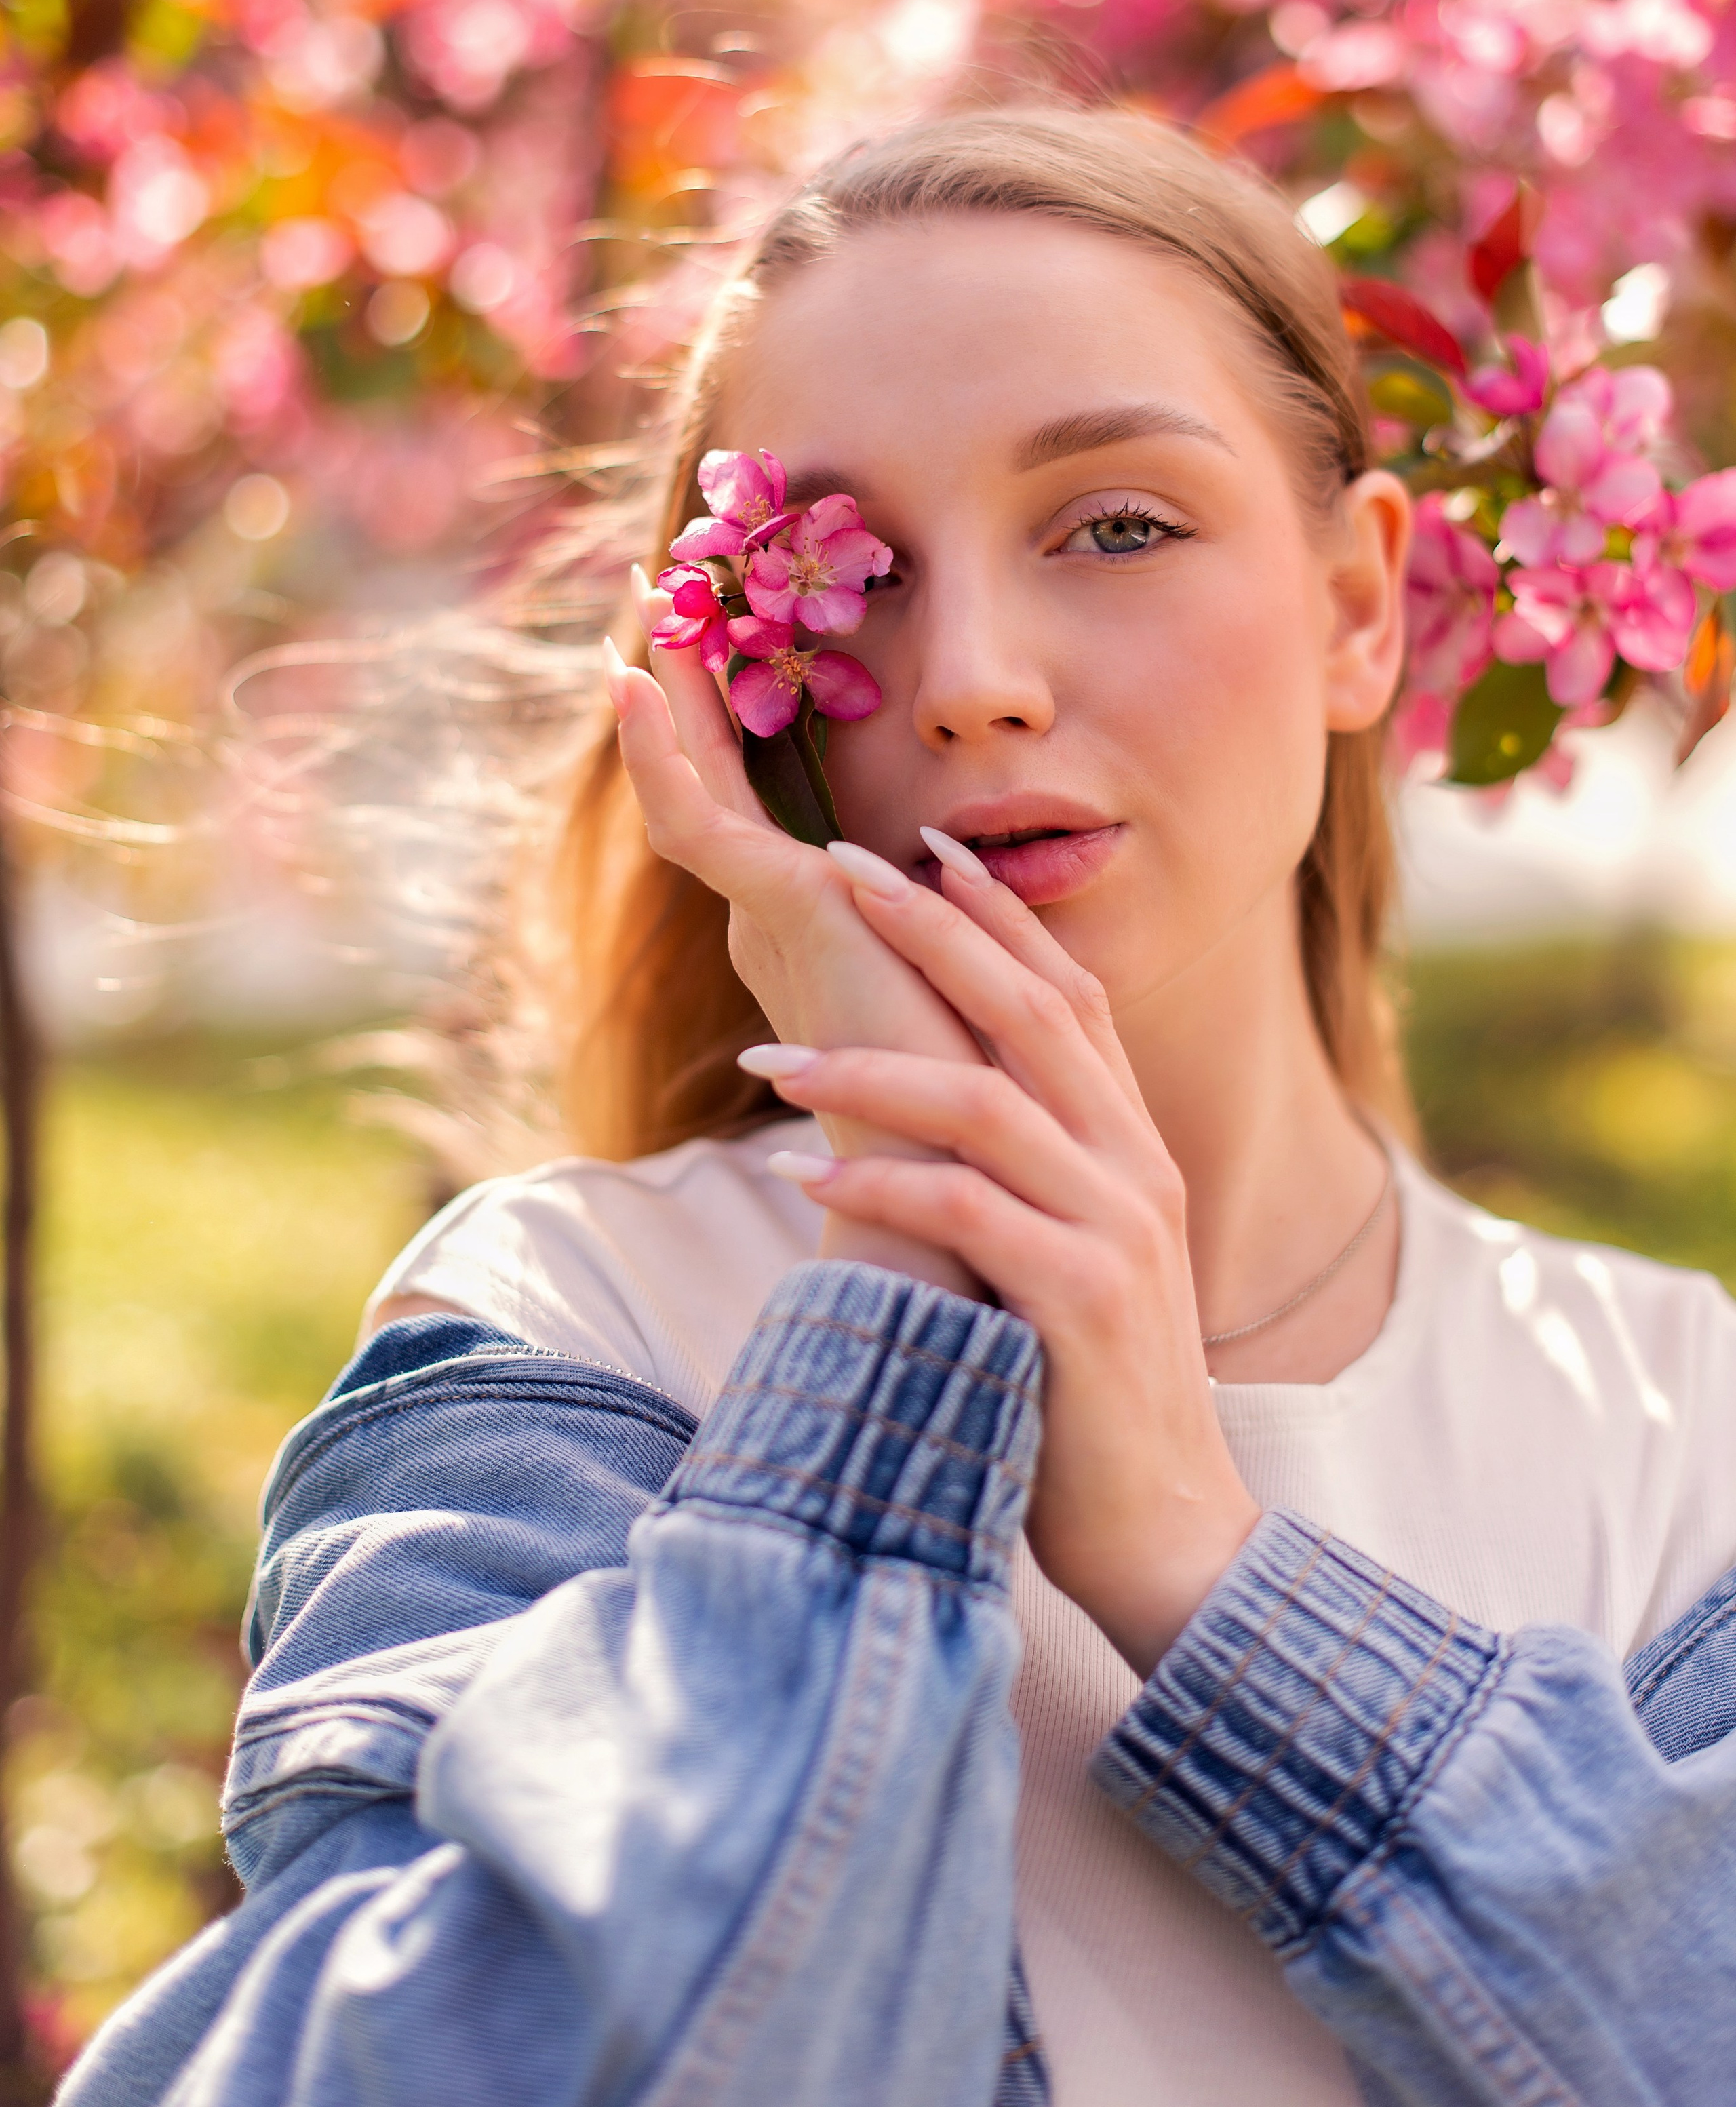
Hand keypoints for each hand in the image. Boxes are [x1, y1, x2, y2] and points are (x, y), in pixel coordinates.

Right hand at [605, 579, 987, 1294]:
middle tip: (658, 590)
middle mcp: (775, 917)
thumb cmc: (979, 1105)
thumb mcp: (968, 970)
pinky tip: (634, 683)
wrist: (965, 1185)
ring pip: (692, 783)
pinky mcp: (774, 914)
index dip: (728, 721)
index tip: (721, 636)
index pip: (754, 802)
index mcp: (813, 930)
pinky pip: (698, 818)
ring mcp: (767, 915)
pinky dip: (662, 748)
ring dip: (665, 691)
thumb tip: (943, 864)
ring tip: (645, 598)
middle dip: (684, 686)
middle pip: (710, 778)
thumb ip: (943, 919)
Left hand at [741, 840, 1260, 1675]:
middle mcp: (1135, 1165)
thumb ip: (1033, 1178)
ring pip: (986, 1102)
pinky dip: (883, 1182)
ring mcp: (1117, 1228)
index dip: (998, 915)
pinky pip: (966, 1212)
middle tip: (834, 871)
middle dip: (930, 931)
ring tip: (767, 1058)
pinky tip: (805, 1171)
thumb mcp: (1073, 1258)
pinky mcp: (1082, 1299)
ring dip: (871, 1069)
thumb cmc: (1090, 1394)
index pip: (1070, 994)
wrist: (1169, 1531)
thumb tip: (935, 1110)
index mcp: (1133, 1146)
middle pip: (1029, 1010)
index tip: (921, 847)